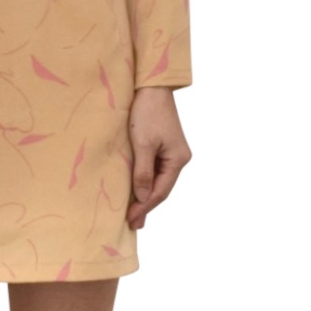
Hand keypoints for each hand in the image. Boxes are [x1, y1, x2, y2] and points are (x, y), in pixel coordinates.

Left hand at [126, 86, 190, 229]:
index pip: (161, 191)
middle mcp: (179, 158)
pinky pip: (155, 170)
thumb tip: (143, 197)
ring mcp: (172, 152)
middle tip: (132, 224)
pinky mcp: (164, 146)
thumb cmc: (147, 112)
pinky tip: (137, 191)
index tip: (131, 220)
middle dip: (146, 205)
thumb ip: (143, 172)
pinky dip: (146, 182)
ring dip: (146, 195)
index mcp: (178, 159)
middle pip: (162, 188)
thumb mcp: (142, 144)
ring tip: (133, 213)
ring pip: (159, 180)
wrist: (151, 87)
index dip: (145, 207)